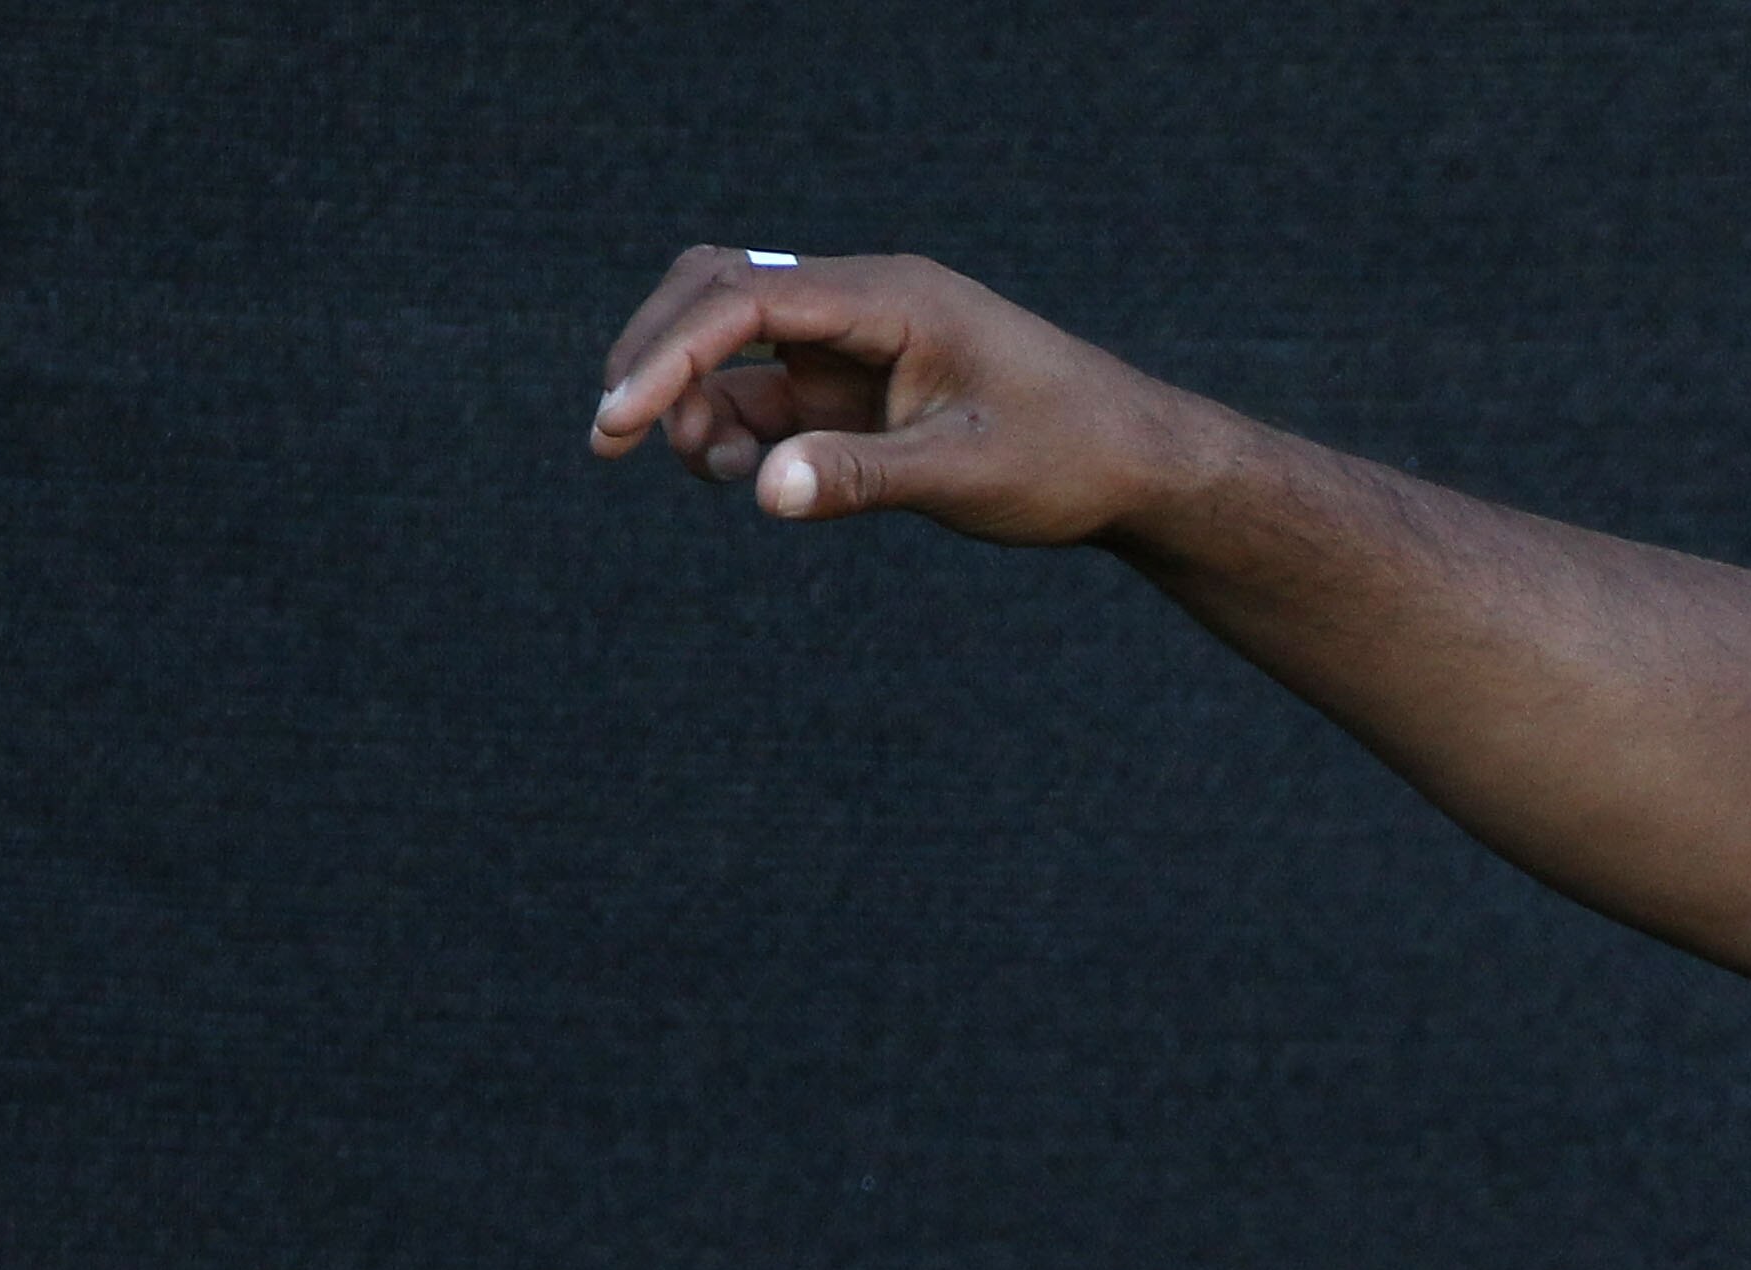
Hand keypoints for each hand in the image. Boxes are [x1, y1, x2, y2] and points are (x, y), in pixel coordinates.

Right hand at [585, 248, 1189, 544]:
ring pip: (733, 347)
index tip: (620, 418)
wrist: (1138, 466)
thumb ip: (865, 478)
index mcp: (891, 298)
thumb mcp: (969, 475)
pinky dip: (739, 431)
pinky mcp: (859, 386)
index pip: (745, 300)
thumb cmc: (1071, 459)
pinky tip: (750, 480)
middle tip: (612, 436)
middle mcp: (865, 304)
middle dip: (657, 357)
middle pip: (717, 295)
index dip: (669, 353)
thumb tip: (766, 492)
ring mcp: (857, 342)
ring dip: (697, 404)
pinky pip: (768, 393)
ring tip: (714, 474)